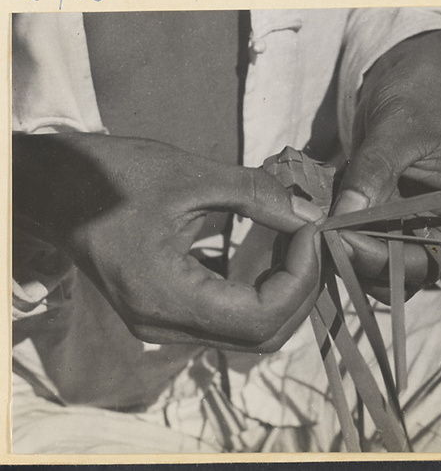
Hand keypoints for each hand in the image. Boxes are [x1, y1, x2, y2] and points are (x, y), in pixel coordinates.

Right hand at [13, 132, 322, 351]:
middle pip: (261, 336)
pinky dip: (262, 292)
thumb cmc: (109, 177)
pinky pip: (230, 318)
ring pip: (249, 333)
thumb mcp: (187, 175)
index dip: (300, 278)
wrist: (55, 190)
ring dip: (285, 294)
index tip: (312, 230)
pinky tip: (272, 255)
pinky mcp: (168, 311)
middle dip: (300, 290)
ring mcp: (165, 323)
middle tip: (313, 240)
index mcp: (165, 295)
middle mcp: (166, 324)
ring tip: (299, 245)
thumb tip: (310, 212)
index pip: (259, 316)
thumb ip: (255, 194)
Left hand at [332, 30, 440, 290]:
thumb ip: (372, 174)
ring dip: (349, 251)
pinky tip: (322, 219)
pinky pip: (367, 237)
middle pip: (403, 271)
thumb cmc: (421, 94)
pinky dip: (344, 233)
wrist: (416, 74)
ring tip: (319, 229)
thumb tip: (342, 218)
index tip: (340, 240)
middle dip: (361, 260)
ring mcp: (415, 224)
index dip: (383, 258)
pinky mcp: (391, 216)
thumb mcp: (396, 130)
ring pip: (381, 260)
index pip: (427, 259)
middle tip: (322, 240)